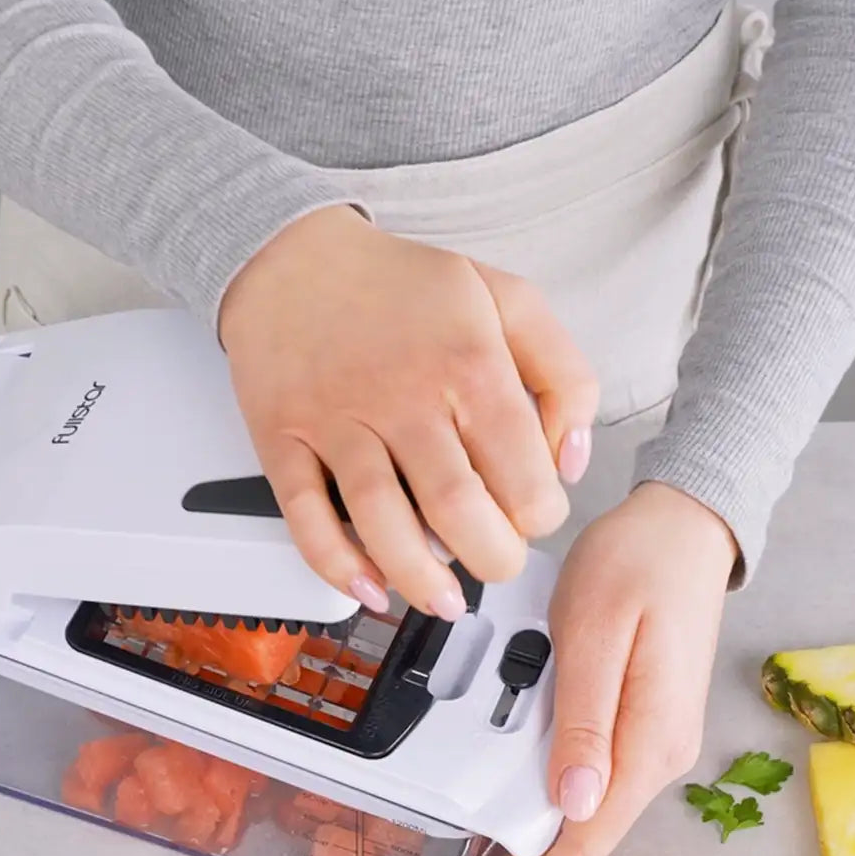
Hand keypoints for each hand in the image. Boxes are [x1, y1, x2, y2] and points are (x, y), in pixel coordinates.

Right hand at [219, 205, 598, 617]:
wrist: (291, 258)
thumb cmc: (399, 286)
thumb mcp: (507, 298)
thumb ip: (563, 374)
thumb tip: (570, 456)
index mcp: (468, 365)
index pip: (523, 475)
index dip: (539, 517)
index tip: (532, 515)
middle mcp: (403, 398)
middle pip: (458, 511)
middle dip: (491, 560)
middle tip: (495, 559)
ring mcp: (337, 423)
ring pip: (382, 525)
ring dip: (420, 579)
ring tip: (443, 597)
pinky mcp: (284, 441)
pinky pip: (306, 518)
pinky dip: (336, 565)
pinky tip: (366, 585)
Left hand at [447, 481, 737, 855]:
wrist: (679, 528)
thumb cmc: (637, 566)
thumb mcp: (597, 634)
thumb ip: (584, 720)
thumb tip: (572, 803)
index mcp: (646, 740)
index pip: (586, 840)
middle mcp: (651, 750)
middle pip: (579, 838)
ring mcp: (642, 736)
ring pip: (578, 814)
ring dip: (528, 848)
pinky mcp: (628, 717)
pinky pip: (580, 777)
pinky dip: (543, 805)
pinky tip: (516, 815)